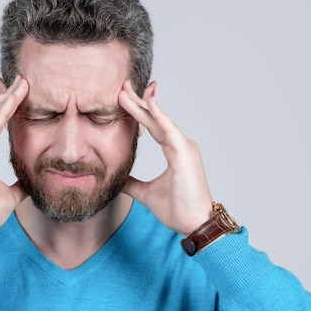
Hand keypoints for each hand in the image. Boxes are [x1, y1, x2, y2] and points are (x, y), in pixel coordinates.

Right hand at [0, 76, 28, 238]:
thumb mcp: (10, 195)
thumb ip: (19, 184)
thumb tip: (31, 181)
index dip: (2, 104)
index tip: (16, 91)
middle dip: (5, 94)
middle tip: (22, 80)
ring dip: (6, 97)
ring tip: (22, 83)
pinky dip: (3, 111)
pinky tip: (15, 100)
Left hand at [119, 80, 212, 235]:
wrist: (194, 224)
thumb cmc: (177, 209)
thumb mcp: (145, 193)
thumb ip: (132, 183)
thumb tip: (116, 178)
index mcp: (174, 151)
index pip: (153, 126)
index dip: (138, 112)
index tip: (123, 98)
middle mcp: (181, 145)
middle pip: (155, 119)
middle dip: (138, 102)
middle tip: (121, 85)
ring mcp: (185, 147)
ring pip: (160, 121)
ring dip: (142, 105)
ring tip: (124, 91)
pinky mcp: (185, 154)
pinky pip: (170, 131)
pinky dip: (160, 116)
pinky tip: (149, 103)